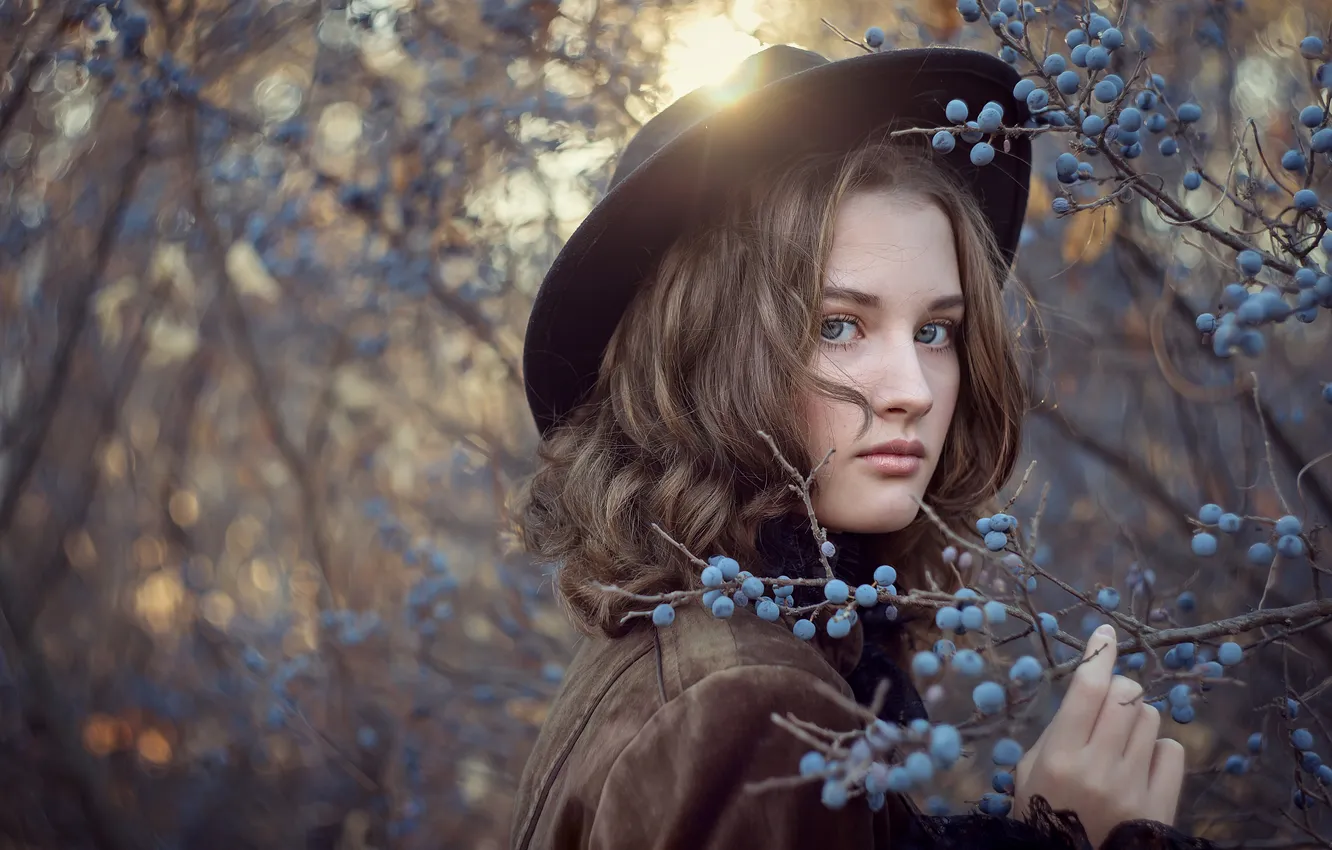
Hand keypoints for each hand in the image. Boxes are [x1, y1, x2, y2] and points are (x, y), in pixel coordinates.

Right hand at [1013, 624, 1185, 847]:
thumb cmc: (1042, 817)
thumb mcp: (1030, 774)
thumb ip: (1054, 734)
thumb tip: (1087, 696)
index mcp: (1059, 757)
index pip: (1086, 689)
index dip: (1099, 654)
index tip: (1106, 632)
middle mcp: (1098, 768)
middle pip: (1125, 695)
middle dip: (1118, 688)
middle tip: (1108, 702)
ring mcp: (1133, 788)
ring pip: (1150, 718)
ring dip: (1135, 718)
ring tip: (1120, 742)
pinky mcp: (1160, 807)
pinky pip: (1172, 751)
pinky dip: (1157, 749)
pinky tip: (1141, 765)